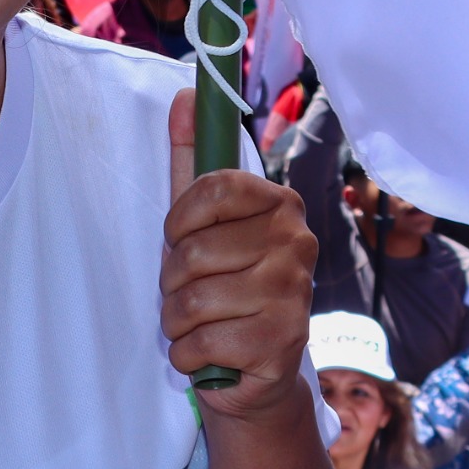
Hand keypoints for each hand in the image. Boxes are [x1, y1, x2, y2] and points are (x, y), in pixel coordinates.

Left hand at [157, 87, 317, 423]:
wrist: (251, 373)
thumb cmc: (222, 288)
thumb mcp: (201, 223)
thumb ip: (191, 160)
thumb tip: (185, 95)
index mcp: (280, 204)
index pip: (214, 186)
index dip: (180, 218)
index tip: (180, 237)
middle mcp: (297, 242)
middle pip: (193, 250)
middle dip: (171, 281)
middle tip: (191, 294)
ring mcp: (294, 293)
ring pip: (193, 299)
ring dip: (176, 322)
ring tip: (196, 325)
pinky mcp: (282, 342)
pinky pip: (202, 342)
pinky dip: (188, 354)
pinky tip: (208, 354)